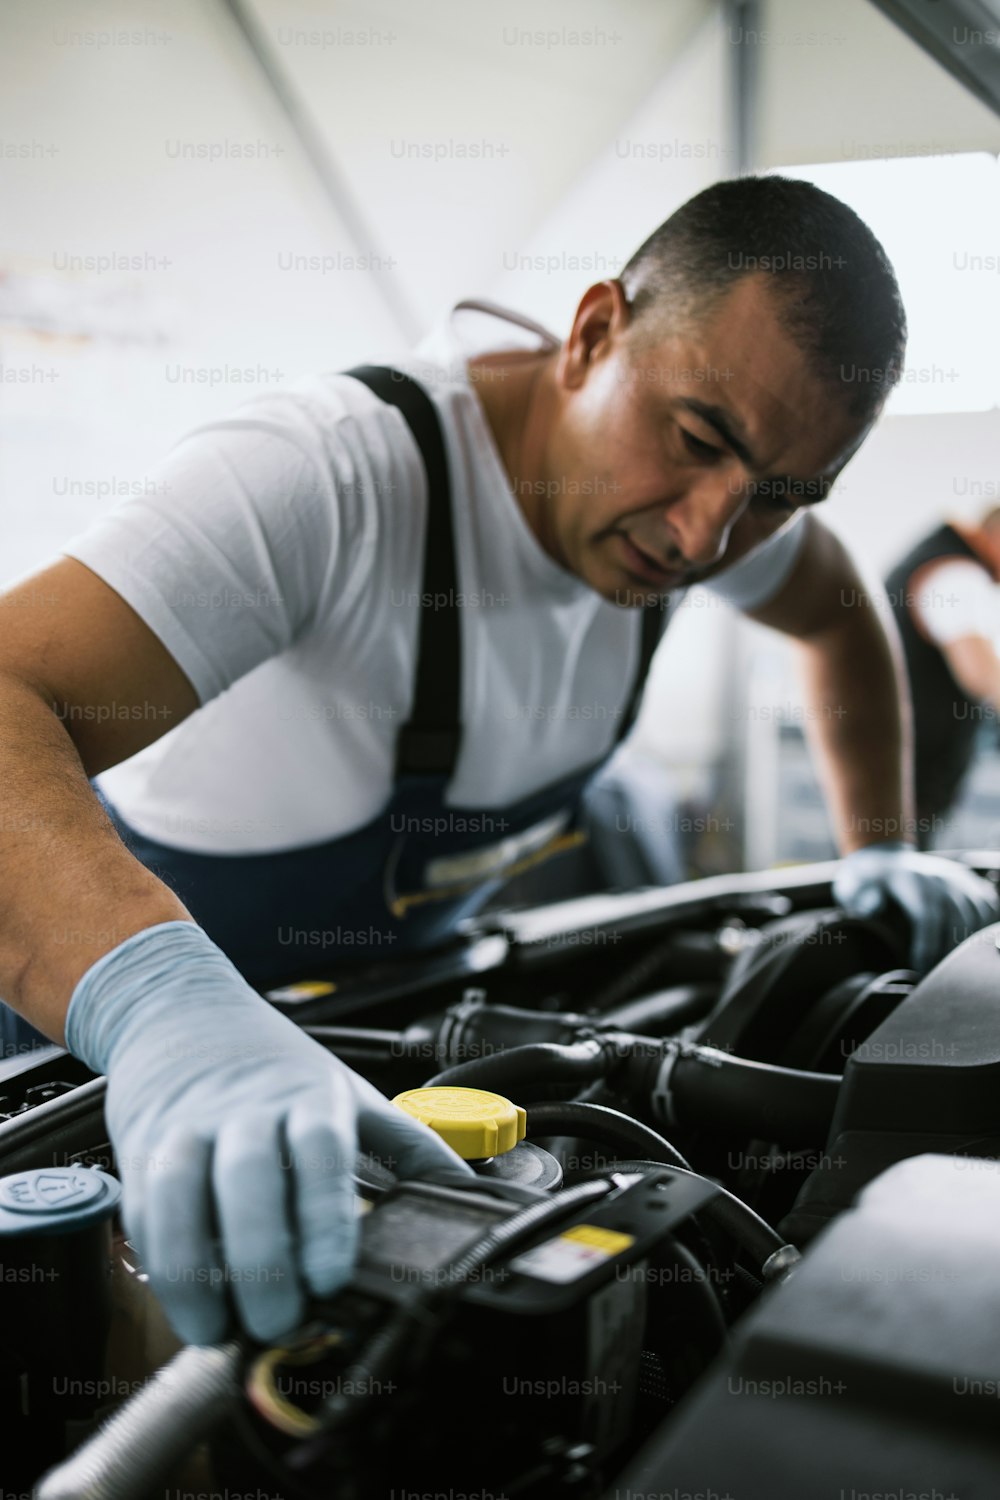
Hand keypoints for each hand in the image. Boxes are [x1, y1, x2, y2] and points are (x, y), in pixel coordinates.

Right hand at [66, 921, 469, 1345]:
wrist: (182, 1009)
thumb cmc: (276, 1064)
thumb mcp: (348, 1092)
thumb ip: (406, 1144)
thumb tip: (474, 1196)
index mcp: (308, 1096)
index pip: (320, 1150)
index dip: (325, 1216)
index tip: (332, 1279)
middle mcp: (246, 1108)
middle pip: (250, 1177)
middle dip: (262, 1258)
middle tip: (279, 1322)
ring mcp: (188, 1126)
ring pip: (182, 1192)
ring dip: (194, 1269)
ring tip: (216, 1330)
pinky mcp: (141, 1147)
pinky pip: (144, 1205)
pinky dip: (158, 1259)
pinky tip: (182, 1300)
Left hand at [833, 840, 999, 972]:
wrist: (883, 857)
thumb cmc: (866, 882)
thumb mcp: (852, 885)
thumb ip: (859, 898)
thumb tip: (874, 908)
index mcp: (910, 879)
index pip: (927, 915)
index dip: (928, 946)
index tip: (920, 971)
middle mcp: (939, 876)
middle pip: (957, 918)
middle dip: (949, 953)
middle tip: (936, 979)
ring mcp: (957, 878)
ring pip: (977, 915)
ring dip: (968, 944)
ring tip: (952, 970)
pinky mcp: (969, 882)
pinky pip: (988, 907)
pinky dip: (984, 928)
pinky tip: (969, 948)